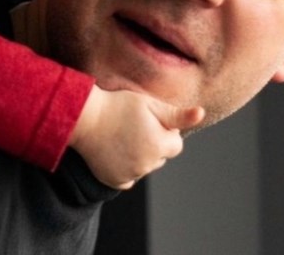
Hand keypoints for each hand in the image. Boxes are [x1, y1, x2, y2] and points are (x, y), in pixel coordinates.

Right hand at [68, 85, 203, 188]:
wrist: (82, 117)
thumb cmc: (116, 105)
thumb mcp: (148, 103)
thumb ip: (177, 114)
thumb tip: (201, 114)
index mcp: (158, 146)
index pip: (175, 144)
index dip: (164, 130)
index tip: (147, 120)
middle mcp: (146, 165)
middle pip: (161, 157)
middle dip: (153, 144)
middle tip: (133, 127)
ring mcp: (129, 175)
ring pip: (145, 167)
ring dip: (140, 155)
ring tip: (122, 137)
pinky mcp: (114, 180)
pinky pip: (129, 178)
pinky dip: (125, 168)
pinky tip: (115, 152)